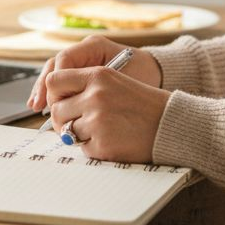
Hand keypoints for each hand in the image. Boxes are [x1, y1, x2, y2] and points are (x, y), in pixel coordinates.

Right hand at [27, 34, 161, 112]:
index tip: (54, 99)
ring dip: (44, 90)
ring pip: (54, 73)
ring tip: (35, 107)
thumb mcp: (125, 81)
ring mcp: (80, 61)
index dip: (56, 79)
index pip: (65, 58)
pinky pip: (61, 81)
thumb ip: (101, 88)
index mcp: (94, 46)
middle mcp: (83, 50)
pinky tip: (43, 107)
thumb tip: (75, 102)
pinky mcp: (79, 72)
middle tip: (39, 106)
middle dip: (45, 86)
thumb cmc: (142, 75)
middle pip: (55, 65)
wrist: (154, 72)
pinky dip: (52, 93)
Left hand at [44, 65, 169, 162]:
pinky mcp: (102, 144)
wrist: (171, 124)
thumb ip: (85, 87)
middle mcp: (95, 96)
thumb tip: (53, 104)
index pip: (54, 80)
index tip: (62, 102)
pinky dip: (94, 148)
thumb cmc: (144, 105)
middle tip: (79, 123)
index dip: (54, 95)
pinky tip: (112, 141)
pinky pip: (83, 149)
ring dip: (79, 135)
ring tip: (101, 131)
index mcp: (98, 75)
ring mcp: (98, 121)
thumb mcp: (115, 82)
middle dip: (64, 120)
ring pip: (67, 132)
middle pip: (56, 110)